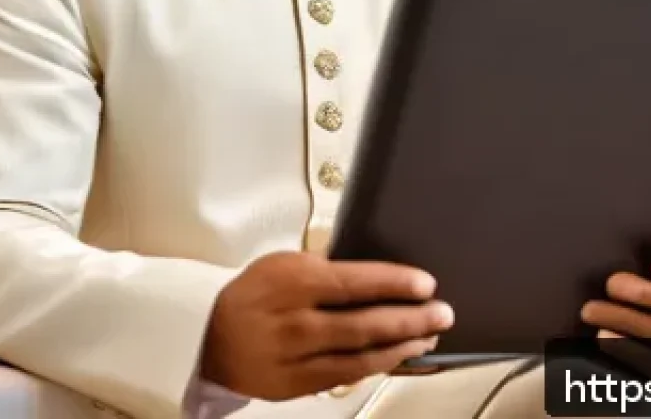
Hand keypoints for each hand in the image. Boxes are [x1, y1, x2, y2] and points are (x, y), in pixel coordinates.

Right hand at [200, 250, 453, 400]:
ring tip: (429, 336)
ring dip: (402, 345)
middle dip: (410, 318)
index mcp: (291, 281)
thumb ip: (322, 269)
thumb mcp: (280, 263)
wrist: (208, 335)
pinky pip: (347, 375)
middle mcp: (295, 322)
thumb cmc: (251, 293)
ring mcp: (297, 358)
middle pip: (364, 323)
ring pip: (361, 355)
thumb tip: (372, 274)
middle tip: (442, 312)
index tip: (425, 282)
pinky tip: (398, 356)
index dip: (394, 283)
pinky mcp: (297, 386)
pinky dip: (377, 366)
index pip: (353, 281)